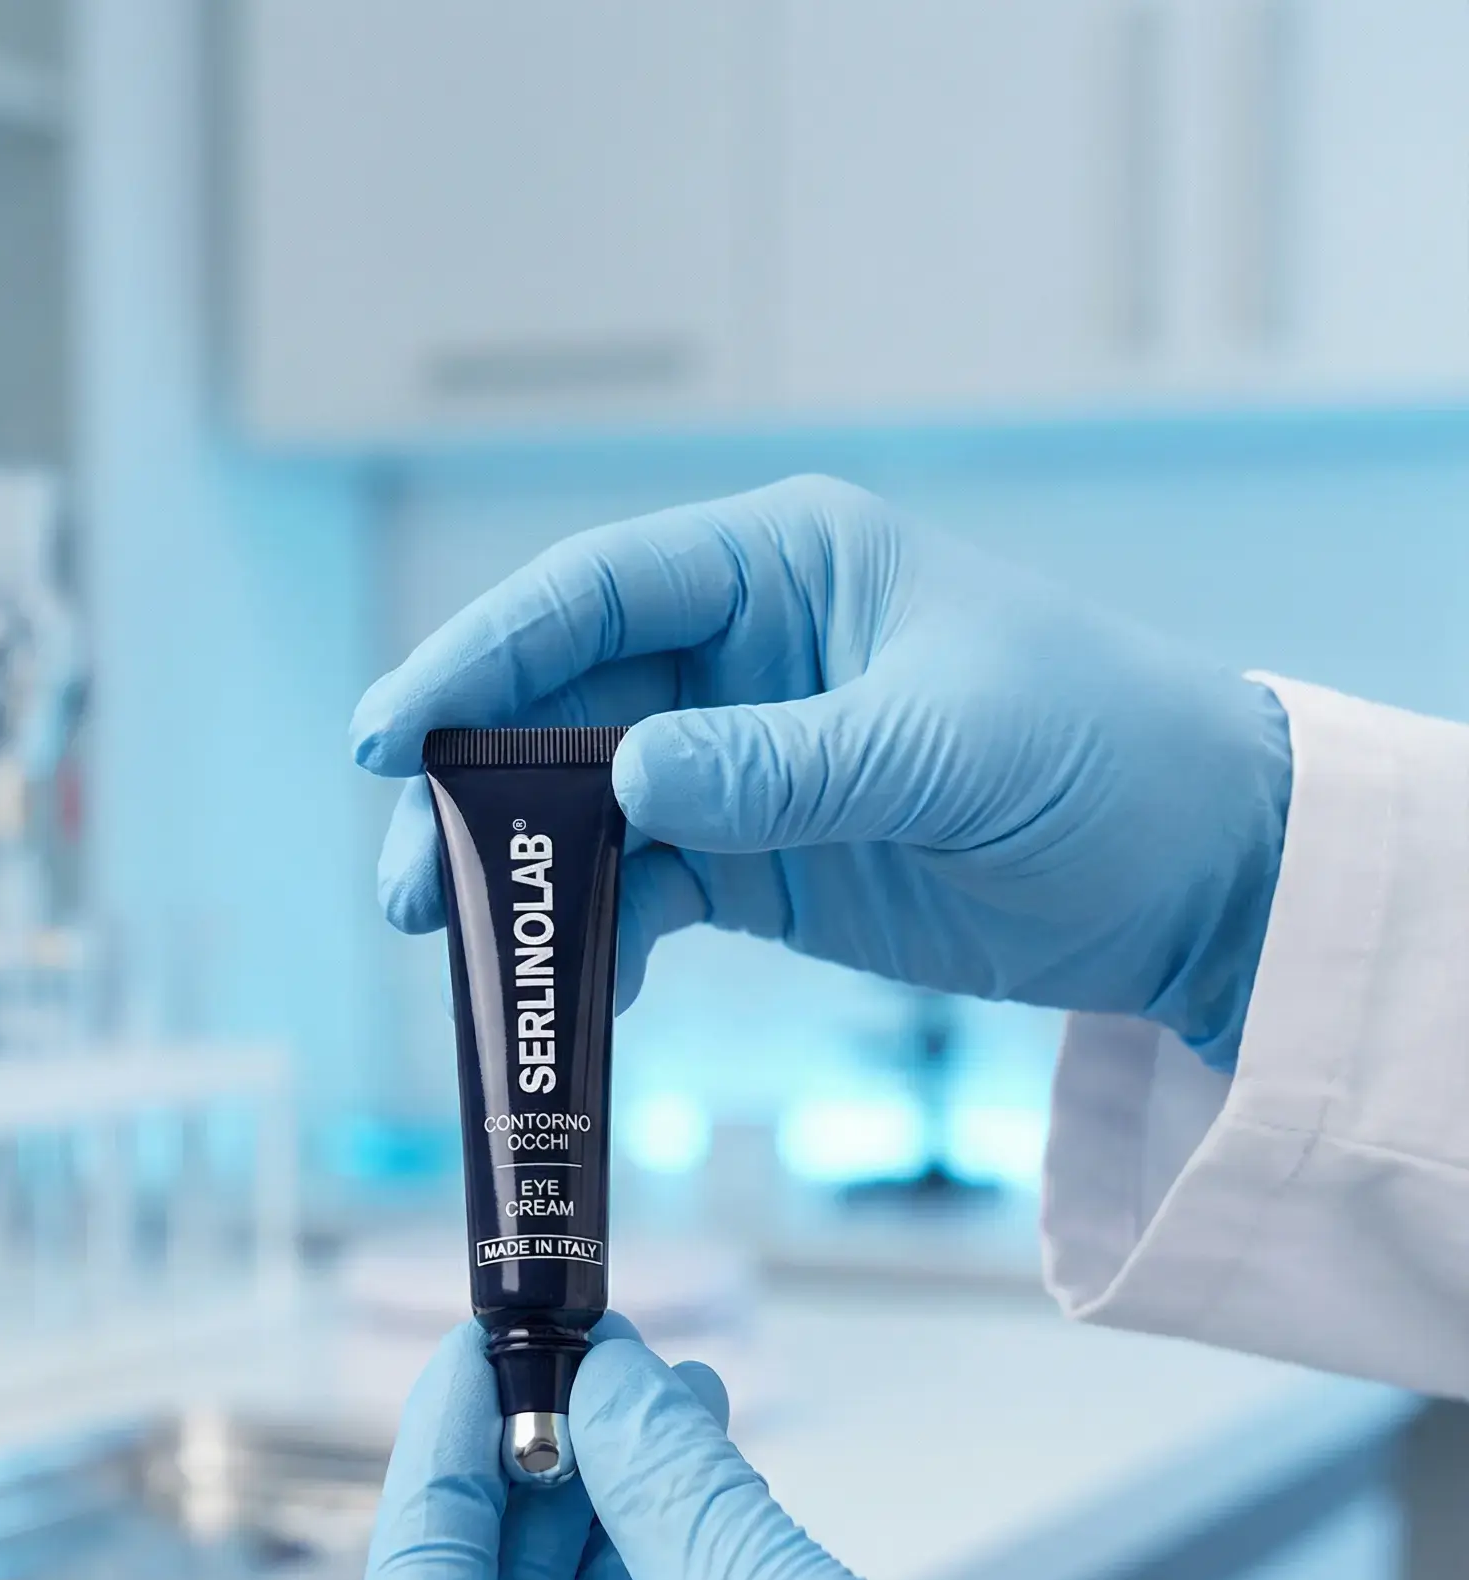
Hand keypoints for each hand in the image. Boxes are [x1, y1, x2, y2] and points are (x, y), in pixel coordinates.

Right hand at [352, 476, 1291, 1067]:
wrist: (1199, 875)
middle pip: (559, 709)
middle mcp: (742, 656)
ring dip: (520, 881)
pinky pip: (645, 894)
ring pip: (584, 812)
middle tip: (412, 888)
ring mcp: (744, 764)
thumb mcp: (946, 748)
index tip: (391, 737)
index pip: (594, 595)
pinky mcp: (761, 863)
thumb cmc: (1103, 755)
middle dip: (473, 793)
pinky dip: (602, 944)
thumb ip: (786, 765)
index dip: (478, 659)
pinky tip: (580, 999)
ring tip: (464, 959)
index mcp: (783, 571)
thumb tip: (634, 781)